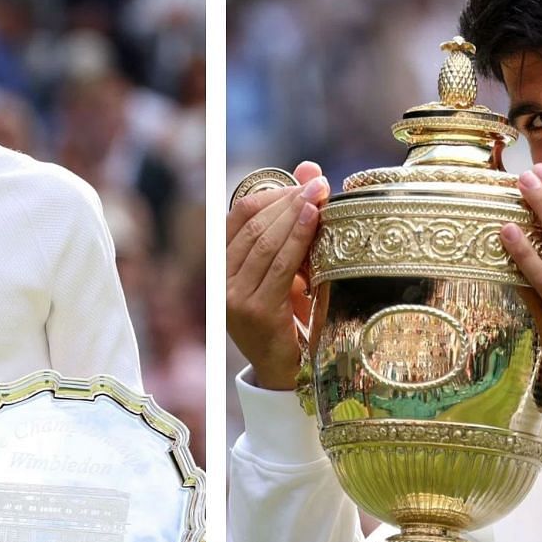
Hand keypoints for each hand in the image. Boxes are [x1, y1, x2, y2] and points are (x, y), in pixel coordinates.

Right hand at [227, 162, 327, 390]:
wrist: (288, 374)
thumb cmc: (290, 316)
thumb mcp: (290, 266)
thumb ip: (295, 221)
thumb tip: (309, 167)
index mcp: (222, 266)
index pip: (238, 215)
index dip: (271, 193)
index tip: (304, 181)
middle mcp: (220, 280)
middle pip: (252, 224)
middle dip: (288, 199)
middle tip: (319, 184)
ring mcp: (234, 297)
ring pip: (264, 241)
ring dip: (295, 213)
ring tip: (321, 195)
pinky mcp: (255, 312)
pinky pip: (279, 265)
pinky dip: (298, 238)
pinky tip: (315, 220)